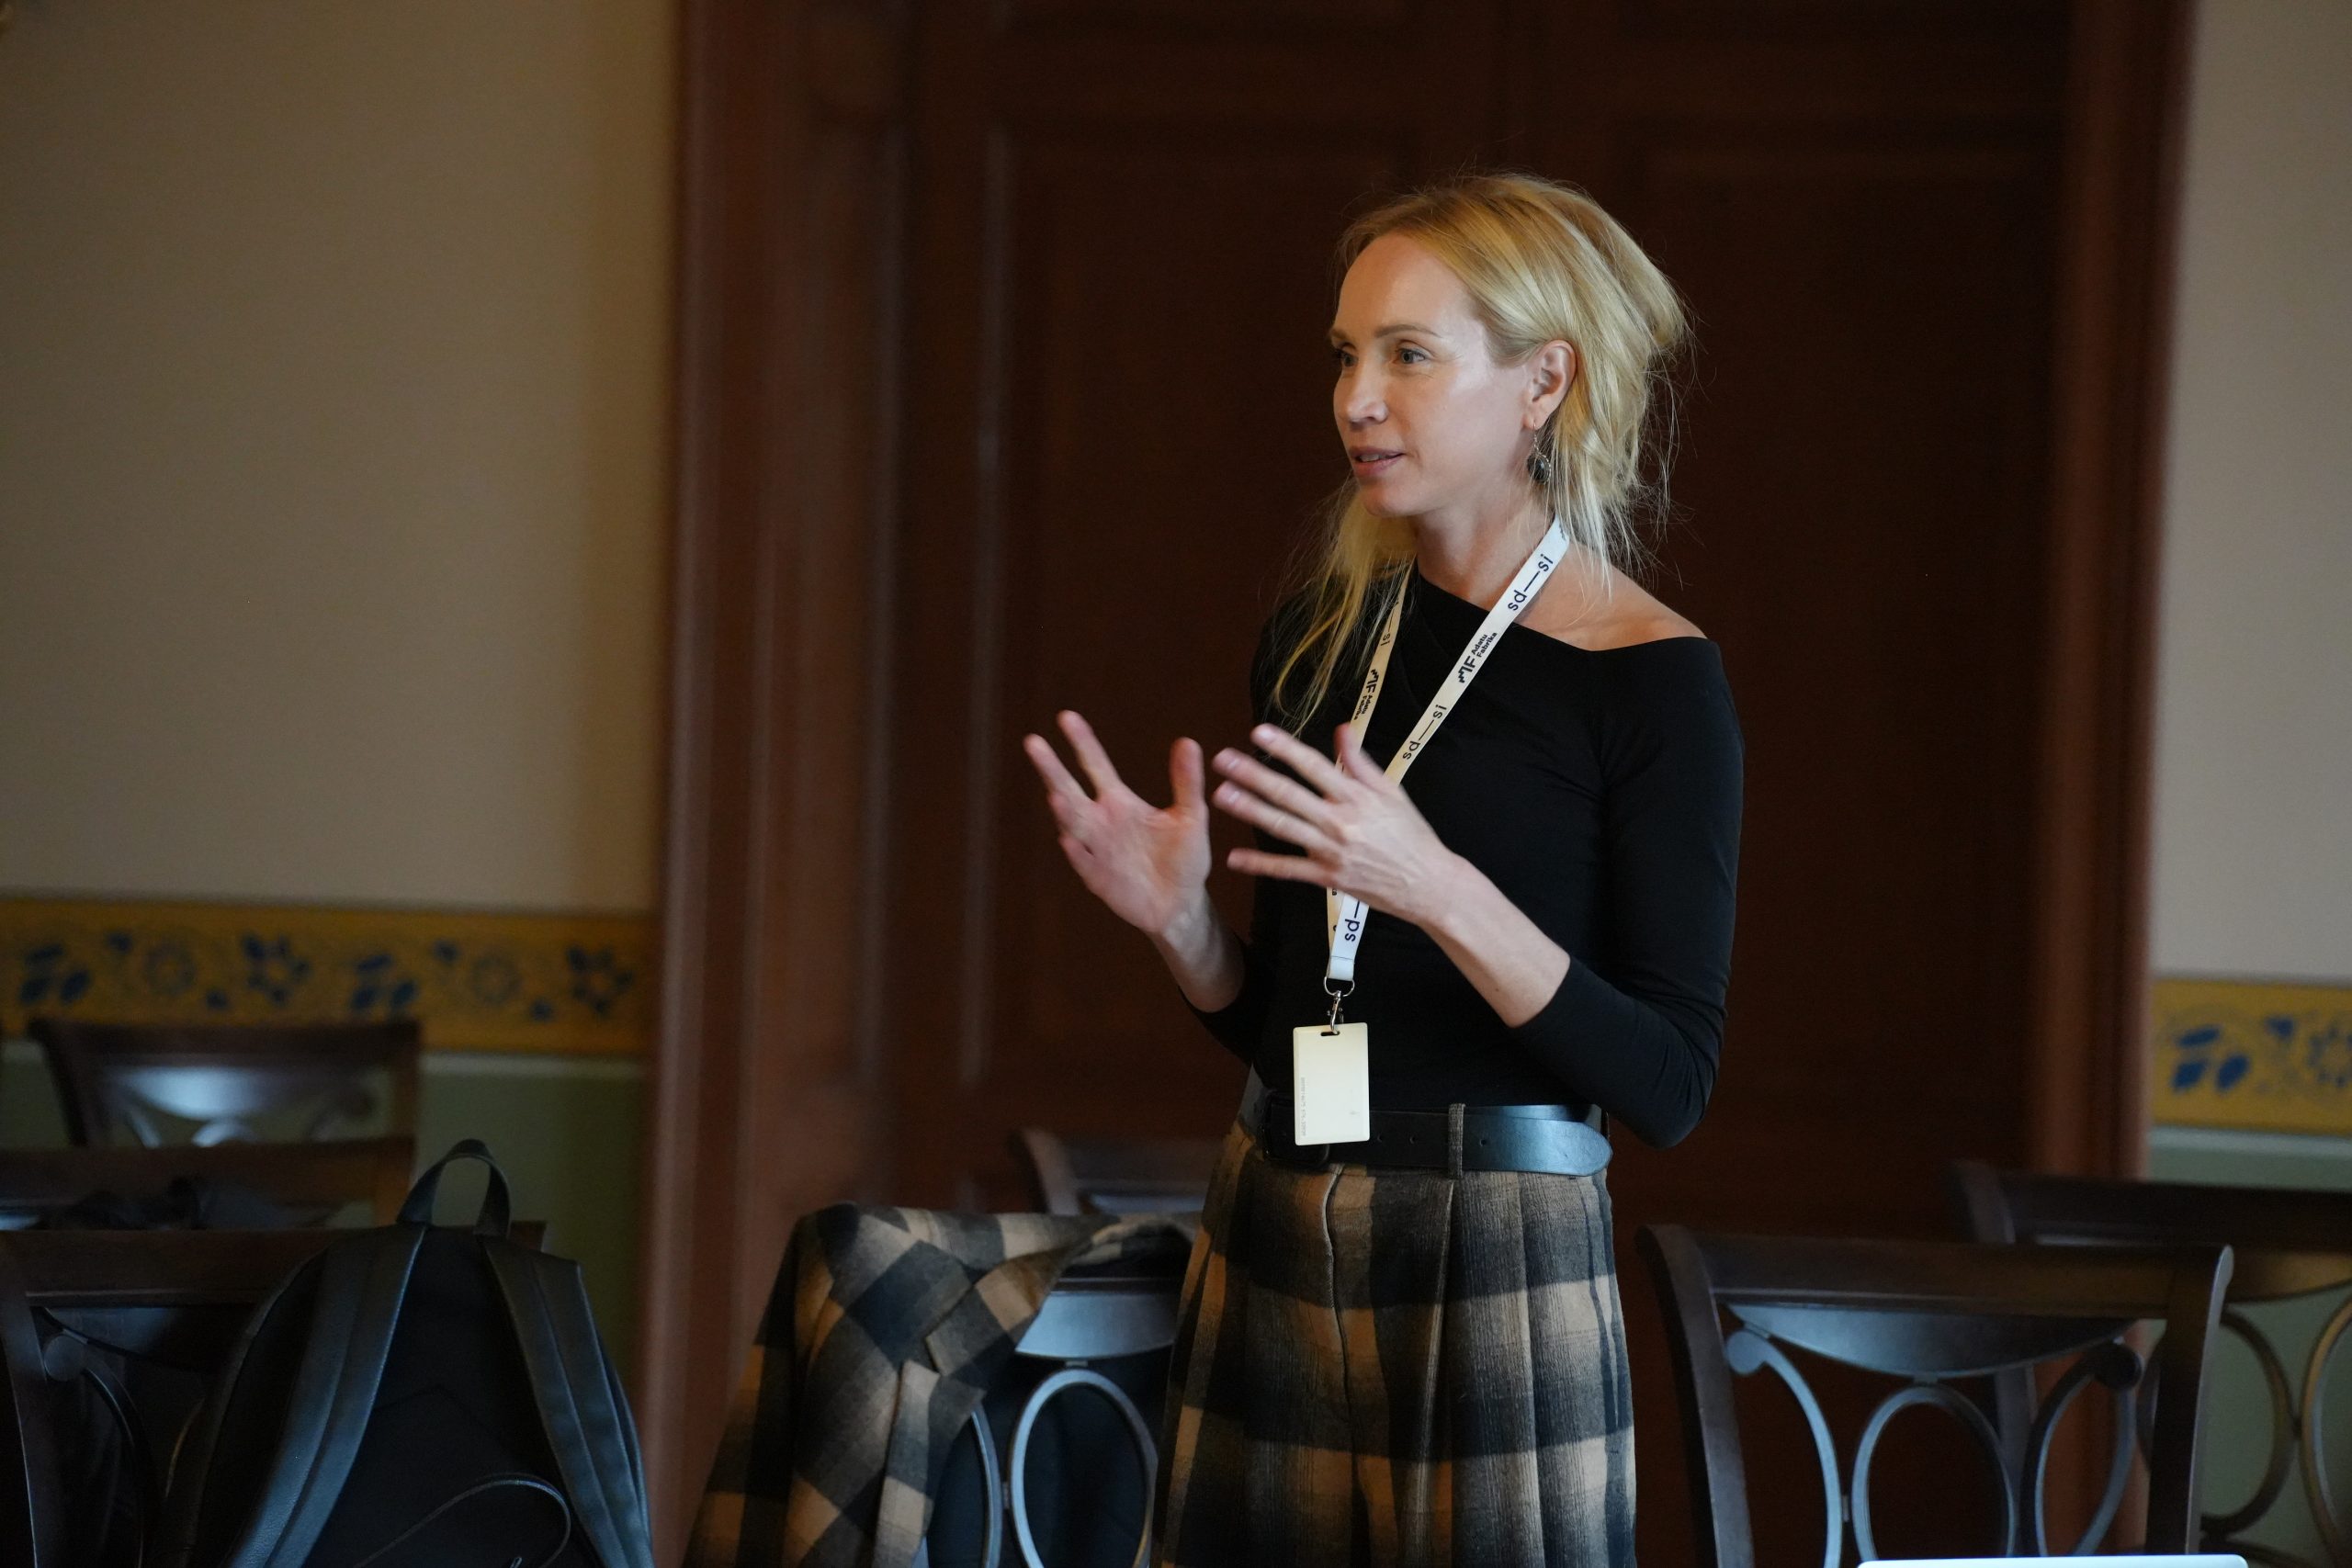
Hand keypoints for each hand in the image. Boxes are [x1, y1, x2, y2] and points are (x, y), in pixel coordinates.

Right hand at [1021, 711, 1211, 937]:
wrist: (1180, 904)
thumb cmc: (1183, 858)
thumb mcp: (1190, 817)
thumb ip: (1186, 782)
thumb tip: (1188, 742)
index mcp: (1119, 802)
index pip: (1095, 766)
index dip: (1082, 742)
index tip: (1066, 717)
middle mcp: (1101, 822)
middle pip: (1070, 789)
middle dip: (1052, 768)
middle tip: (1033, 742)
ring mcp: (1096, 850)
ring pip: (1073, 825)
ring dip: (1063, 810)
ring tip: (1055, 794)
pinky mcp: (1099, 879)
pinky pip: (1084, 863)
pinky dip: (1077, 852)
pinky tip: (1069, 839)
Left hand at [1209, 722, 1464, 926]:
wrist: (1428, 884)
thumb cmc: (1411, 835)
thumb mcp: (1392, 793)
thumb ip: (1361, 763)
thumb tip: (1342, 729)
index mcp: (1357, 797)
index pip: (1315, 766)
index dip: (1286, 748)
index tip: (1259, 732)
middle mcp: (1341, 822)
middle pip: (1290, 794)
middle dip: (1254, 775)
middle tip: (1223, 759)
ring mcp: (1331, 851)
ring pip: (1284, 827)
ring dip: (1251, 810)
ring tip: (1222, 795)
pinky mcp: (1327, 878)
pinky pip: (1288, 870)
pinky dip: (1261, 865)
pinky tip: (1235, 858)